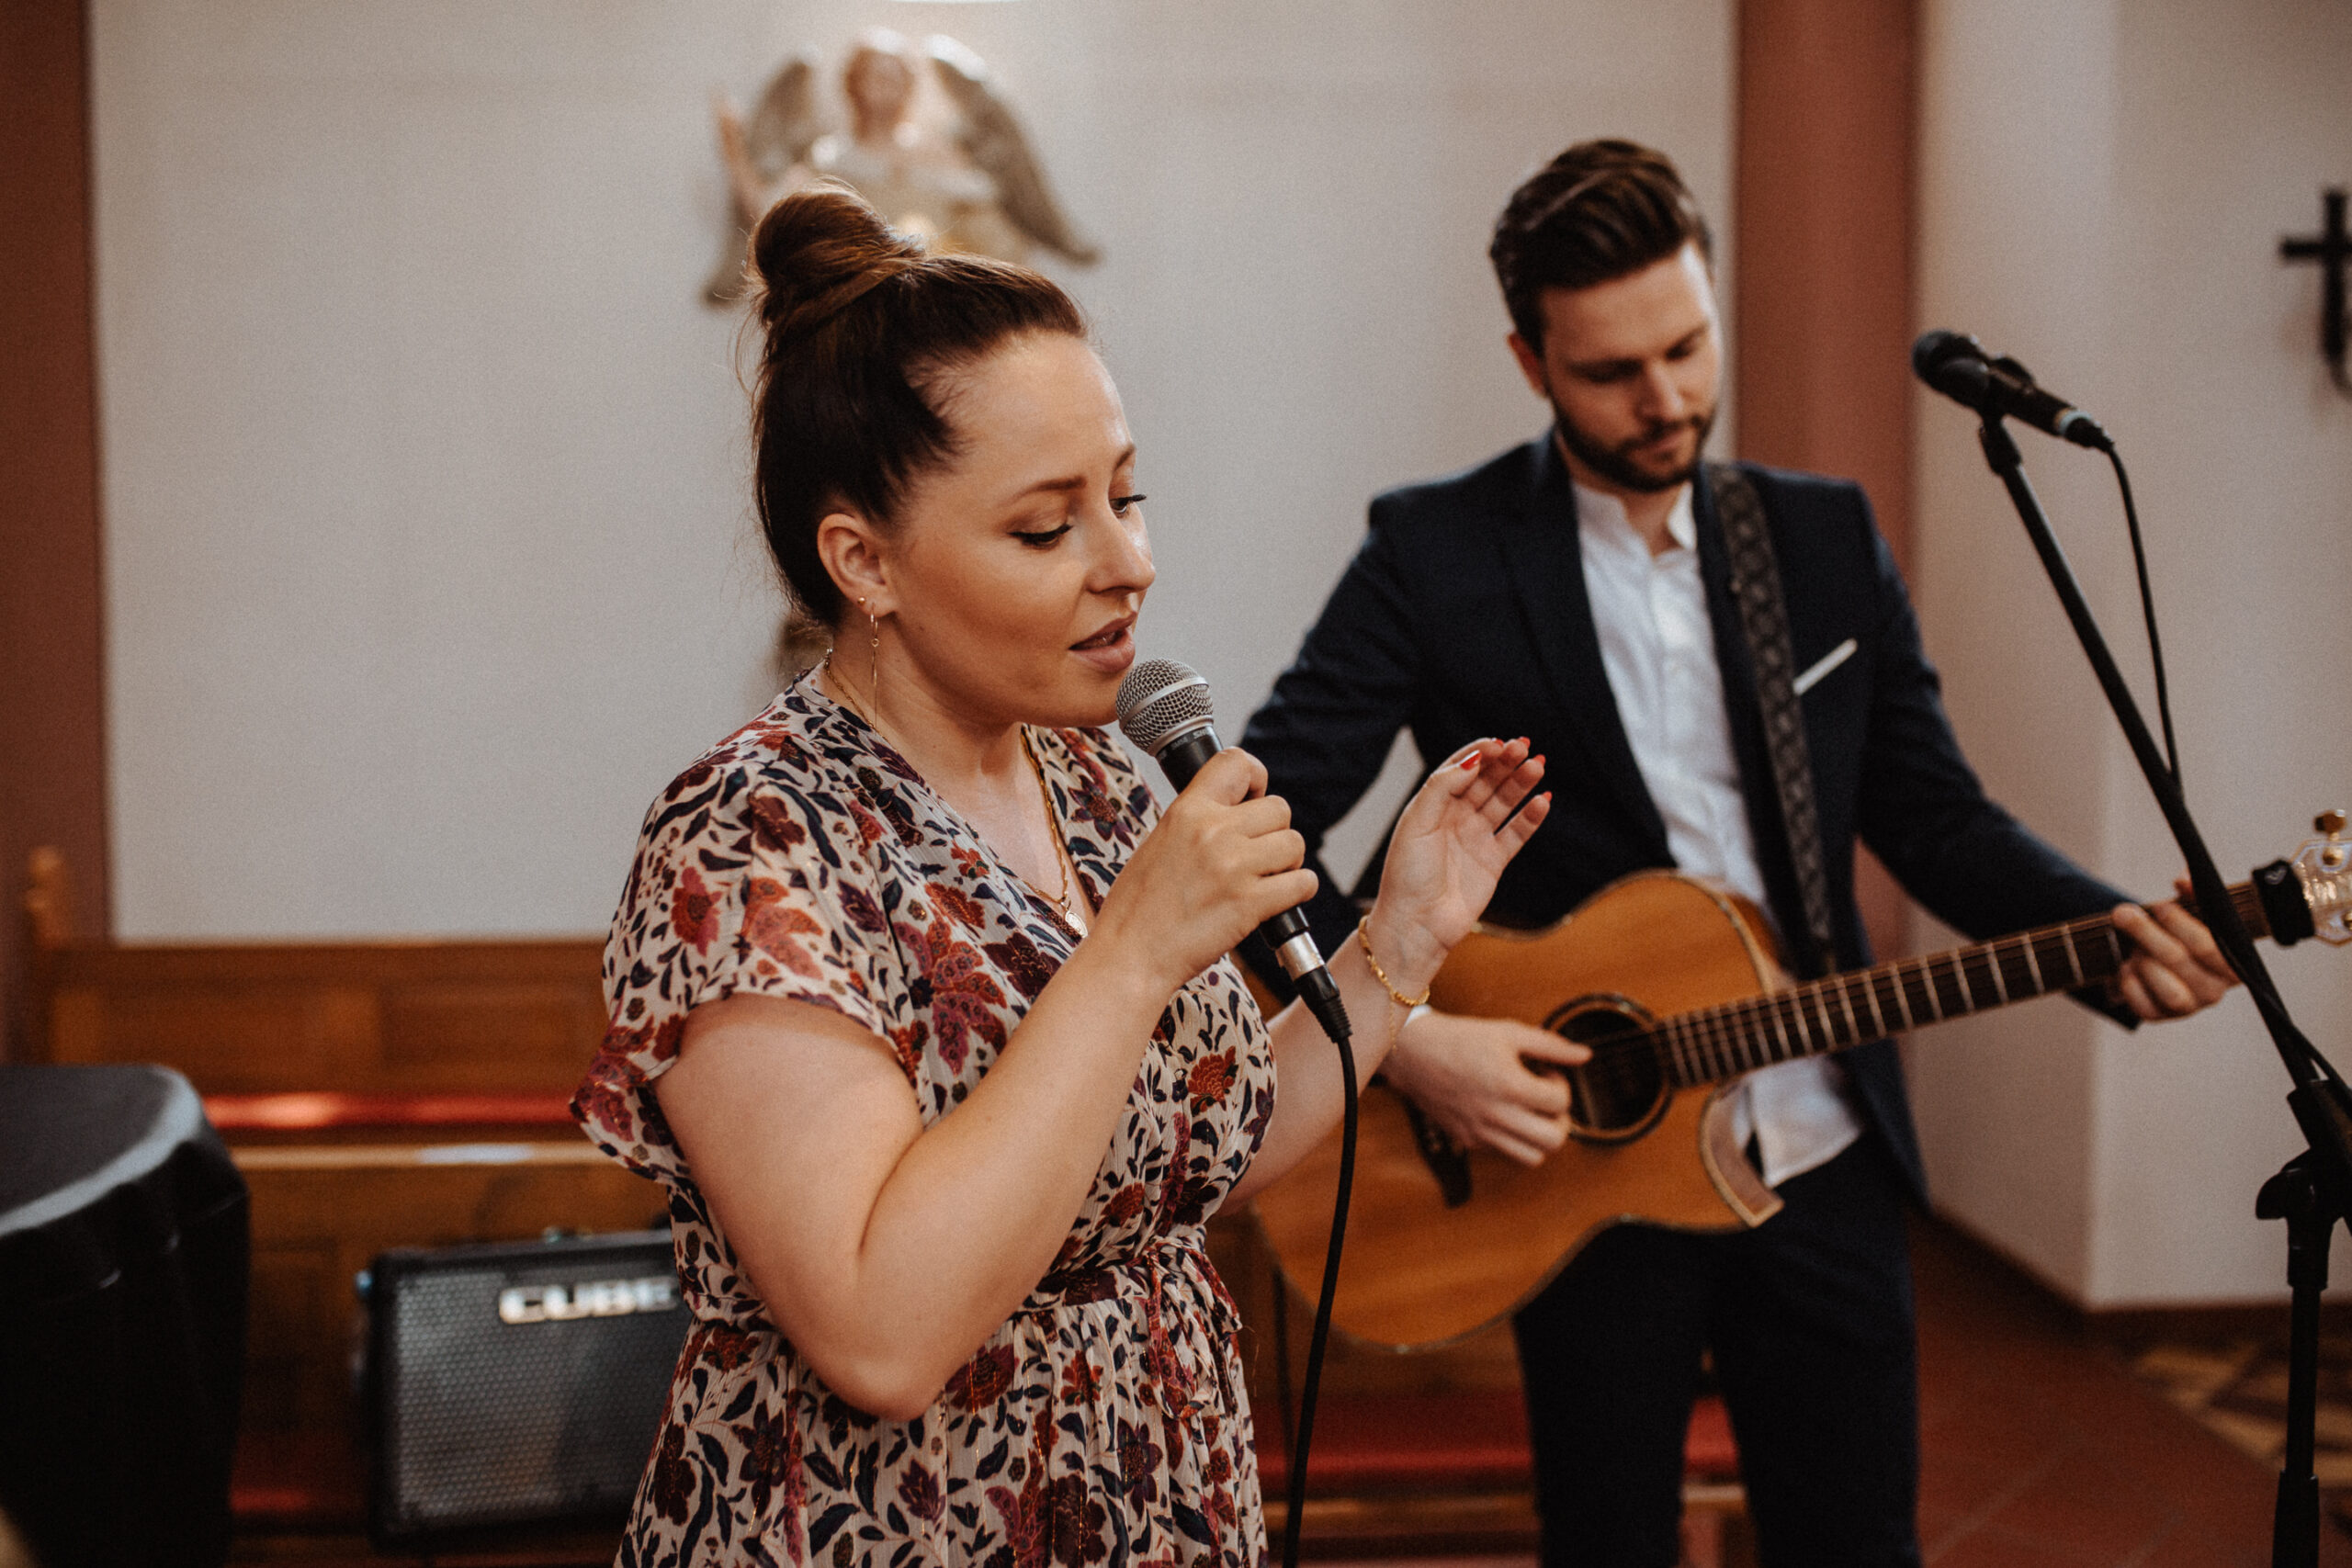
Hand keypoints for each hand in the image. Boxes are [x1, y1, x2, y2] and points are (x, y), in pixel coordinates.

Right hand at [1091, 748, 1316, 998]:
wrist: (1129, 955)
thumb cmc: (1138, 909)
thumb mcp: (1159, 844)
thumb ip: (1196, 823)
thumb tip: (1234, 815)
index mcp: (1186, 811)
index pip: (1236, 762)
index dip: (1256, 779)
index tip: (1254, 799)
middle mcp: (1212, 830)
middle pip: (1279, 809)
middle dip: (1274, 833)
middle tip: (1257, 858)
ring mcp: (1233, 865)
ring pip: (1295, 844)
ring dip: (1288, 865)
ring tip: (1264, 882)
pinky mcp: (1250, 902)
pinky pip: (1303, 883)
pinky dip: (1298, 893)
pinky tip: (1276, 903)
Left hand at [1361, 738, 1549, 995]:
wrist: (1416, 924)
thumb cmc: (1407, 875)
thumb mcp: (1417, 822)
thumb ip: (1442, 787)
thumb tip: (1474, 759)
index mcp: (1432, 805)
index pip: (1462, 768)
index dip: (1481, 753)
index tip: (1499, 743)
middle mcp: (1455, 818)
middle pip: (1487, 781)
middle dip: (1506, 762)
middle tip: (1525, 746)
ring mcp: (1476, 839)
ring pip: (1505, 802)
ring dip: (1522, 783)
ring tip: (1538, 765)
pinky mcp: (1493, 861)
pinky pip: (1517, 833)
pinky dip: (1532, 817)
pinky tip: (1543, 800)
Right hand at [1379, 1008, 1588, 1166]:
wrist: (1414, 1053)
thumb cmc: (1461, 1039)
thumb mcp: (1509, 1032)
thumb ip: (1551, 1046)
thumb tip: (1584, 1055)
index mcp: (1510, 1085)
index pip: (1561, 1102)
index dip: (1562, 1084)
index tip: (1547, 1073)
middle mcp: (1498, 1115)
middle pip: (1554, 1140)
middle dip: (1560, 1119)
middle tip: (1546, 1100)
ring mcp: (1482, 1132)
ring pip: (1533, 1158)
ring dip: (1539, 1137)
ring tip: (1530, 1113)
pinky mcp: (1469, 1141)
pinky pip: (1504, 1154)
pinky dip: (1514, 1140)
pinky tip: (1505, 1115)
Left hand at [2109, 877, 2236, 1020]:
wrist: (2162, 957)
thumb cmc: (2183, 930)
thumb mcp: (2194, 908)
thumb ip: (2194, 892)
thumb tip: (2183, 881)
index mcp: (2232, 964)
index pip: (2210, 947)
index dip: (2180, 925)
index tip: (2157, 905)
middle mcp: (2215, 990)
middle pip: (2180, 962)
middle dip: (2147, 933)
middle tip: (2122, 913)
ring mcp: (2189, 1007)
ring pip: (2165, 988)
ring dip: (2141, 961)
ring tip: (2131, 945)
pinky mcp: (2160, 1016)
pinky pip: (2142, 1006)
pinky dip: (2129, 983)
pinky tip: (2126, 966)